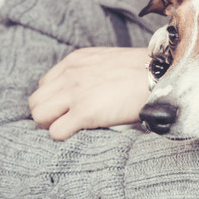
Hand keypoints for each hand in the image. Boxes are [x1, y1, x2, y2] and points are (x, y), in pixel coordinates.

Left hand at [29, 47, 150, 139]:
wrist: (161, 76)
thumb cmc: (142, 72)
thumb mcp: (109, 61)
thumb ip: (91, 72)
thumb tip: (90, 91)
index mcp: (75, 61)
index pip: (46, 85)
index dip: (55, 100)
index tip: (68, 108)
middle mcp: (70, 74)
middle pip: (37, 101)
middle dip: (49, 114)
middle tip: (67, 122)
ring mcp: (75, 93)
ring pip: (39, 116)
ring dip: (53, 125)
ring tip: (73, 129)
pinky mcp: (84, 112)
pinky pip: (56, 132)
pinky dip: (64, 136)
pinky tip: (81, 134)